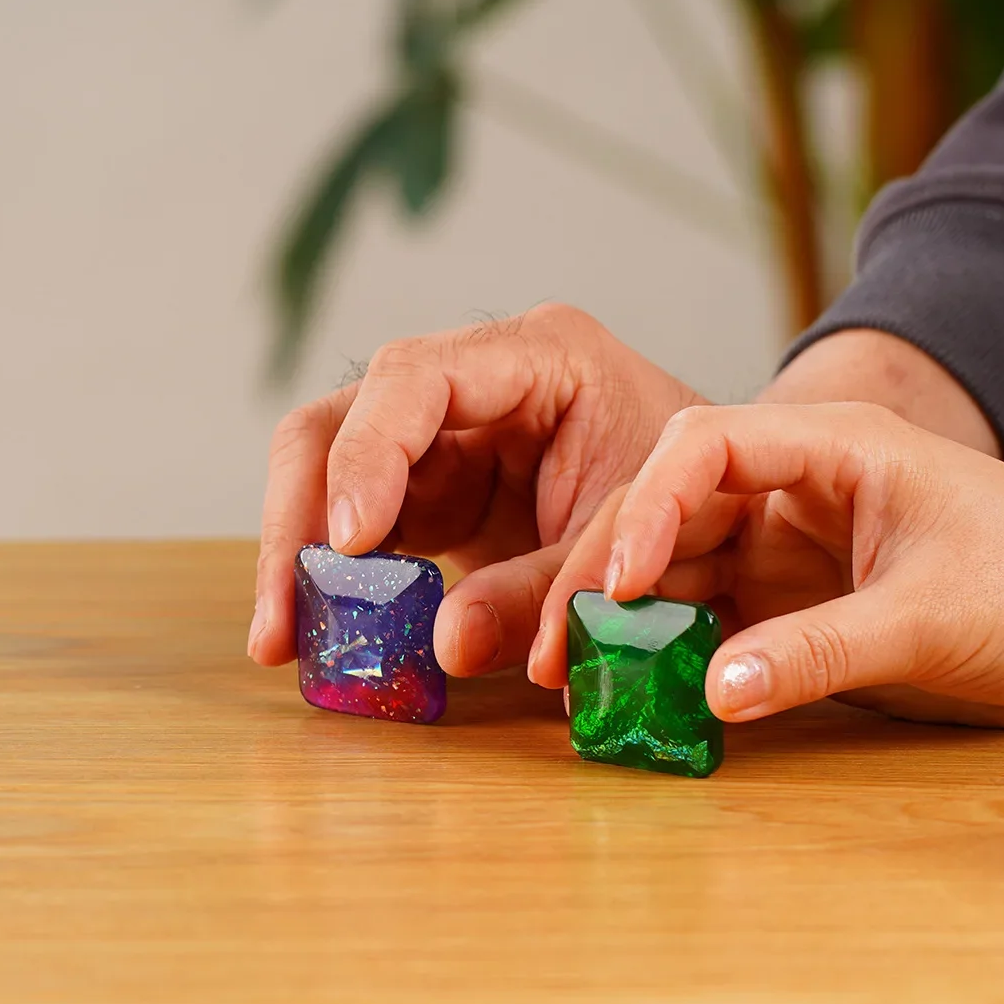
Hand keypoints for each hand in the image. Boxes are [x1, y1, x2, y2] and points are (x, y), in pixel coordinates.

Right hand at [247, 304, 702, 676]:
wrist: (722, 507)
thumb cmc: (695, 501)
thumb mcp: (630, 547)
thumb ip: (544, 593)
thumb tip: (444, 646)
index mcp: (540, 357)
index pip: (416, 379)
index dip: (369, 455)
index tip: (347, 546)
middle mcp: (474, 381)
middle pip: (341, 421)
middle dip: (299, 518)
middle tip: (281, 618)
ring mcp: (444, 435)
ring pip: (327, 470)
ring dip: (298, 555)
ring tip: (281, 641)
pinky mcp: (432, 489)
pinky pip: (359, 525)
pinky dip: (336, 581)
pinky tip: (318, 636)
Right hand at [528, 401, 1003, 726]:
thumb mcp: (935, 618)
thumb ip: (821, 649)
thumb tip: (714, 693)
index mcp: (836, 449)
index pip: (708, 445)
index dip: (648, 505)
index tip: (622, 582)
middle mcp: (797, 489)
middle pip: (667, 510)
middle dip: (606, 573)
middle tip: (555, 651)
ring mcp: (789, 549)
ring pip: (675, 570)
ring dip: (621, 620)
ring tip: (568, 682)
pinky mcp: (790, 604)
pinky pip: (707, 622)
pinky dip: (664, 655)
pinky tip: (626, 694)